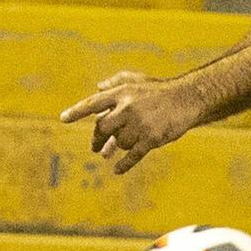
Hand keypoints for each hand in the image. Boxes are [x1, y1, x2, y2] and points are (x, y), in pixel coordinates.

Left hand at [60, 72, 200, 174]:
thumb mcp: (137, 79)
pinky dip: (124, 165)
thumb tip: (98, 87)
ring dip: (119, 145)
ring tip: (123, 145)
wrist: (187, 98)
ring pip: (119, 142)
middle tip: (95, 147)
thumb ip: (116, 82)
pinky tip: (116, 170)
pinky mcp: (151, 139)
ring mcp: (140, 125)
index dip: (77, 111)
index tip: (63, 119)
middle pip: (102, 128)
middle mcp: (128, 108)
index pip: (93, 103)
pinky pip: (132, 156)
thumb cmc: (160, 89)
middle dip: (97, 138)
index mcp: (122, 93)